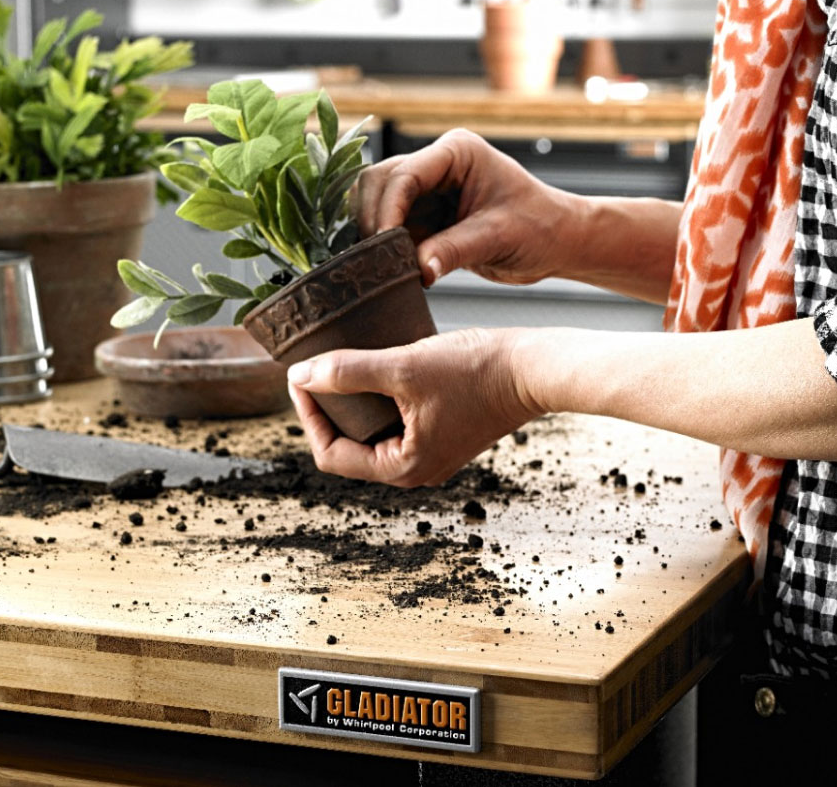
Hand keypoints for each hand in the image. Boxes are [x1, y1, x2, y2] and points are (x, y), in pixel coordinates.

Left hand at [287, 329, 544, 486]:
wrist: (536, 368)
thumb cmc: (478, 371)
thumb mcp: (405, 366)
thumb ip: (349, 372)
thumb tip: (300, 375)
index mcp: (404, 469)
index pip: (331, 455)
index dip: (309, 416)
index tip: (301, 376)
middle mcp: (416, 471)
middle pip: (349, 447)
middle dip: (330, 409)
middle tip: (317, 369)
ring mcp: (432, 454)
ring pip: (373, 434)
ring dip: (354, 403)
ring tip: (344, 366)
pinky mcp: (443, 434)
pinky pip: (396, 424)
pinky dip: (380, 401)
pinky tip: (378, 368)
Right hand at [351, 129, 588, 286]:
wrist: (558, 242)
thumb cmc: (542, 227)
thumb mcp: (499, 238)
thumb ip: (455, 250)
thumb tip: (417, 269)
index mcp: (457, 152)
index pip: (404, 174)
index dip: (388, 209)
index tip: (384, 245)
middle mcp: (437, 163)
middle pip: (379, 182)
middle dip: (374, 219)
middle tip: (379, 260)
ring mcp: (428, 189)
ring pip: (376, 202)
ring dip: (375, 233)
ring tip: (386, 266)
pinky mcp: (425, 215)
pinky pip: (390, 226)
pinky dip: (384, 246)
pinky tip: (391, 268)